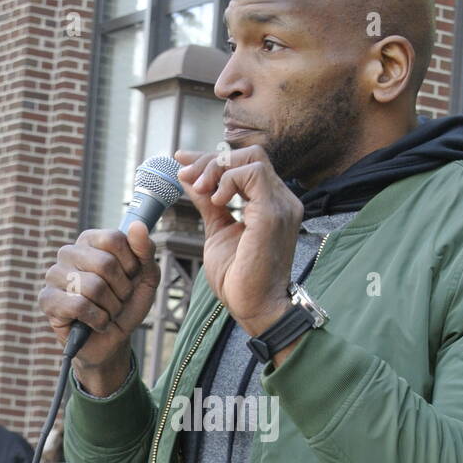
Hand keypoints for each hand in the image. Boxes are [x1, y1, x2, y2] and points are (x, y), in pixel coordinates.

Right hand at [39, 222, 160, 388]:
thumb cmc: (126, 304)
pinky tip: (95, 323)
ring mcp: (54, 275)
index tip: (130, 277)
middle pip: (105, 264)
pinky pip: (79, 306)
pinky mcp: (47, 299)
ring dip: (111, 308)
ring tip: (106, 312)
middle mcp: (68, 253)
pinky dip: (98, 320)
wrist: (114, 340)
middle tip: (117, 300)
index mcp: (90, 241)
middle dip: (122, 291)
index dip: (131, 264)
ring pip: (94, 287)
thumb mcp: (146, 278)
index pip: (114, 238)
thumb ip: (145, 251)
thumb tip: (137, 226)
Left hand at [175, 146, 303, 335]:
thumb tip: (188, 178)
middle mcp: (282, 200)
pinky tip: (215, 200)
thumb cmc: (239, 279)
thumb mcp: (217, 231)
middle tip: (187, 177)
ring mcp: (281, 205)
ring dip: (217, 168)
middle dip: (211, 160)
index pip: (245, 163)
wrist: (254, 308)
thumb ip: (208, 203)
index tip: (181, 160)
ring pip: (251, 159)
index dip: (211, 158)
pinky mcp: (273, 213)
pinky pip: (253, 174)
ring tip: (199, 190)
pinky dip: (227, 180)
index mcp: (271, 204)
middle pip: (249, 154)